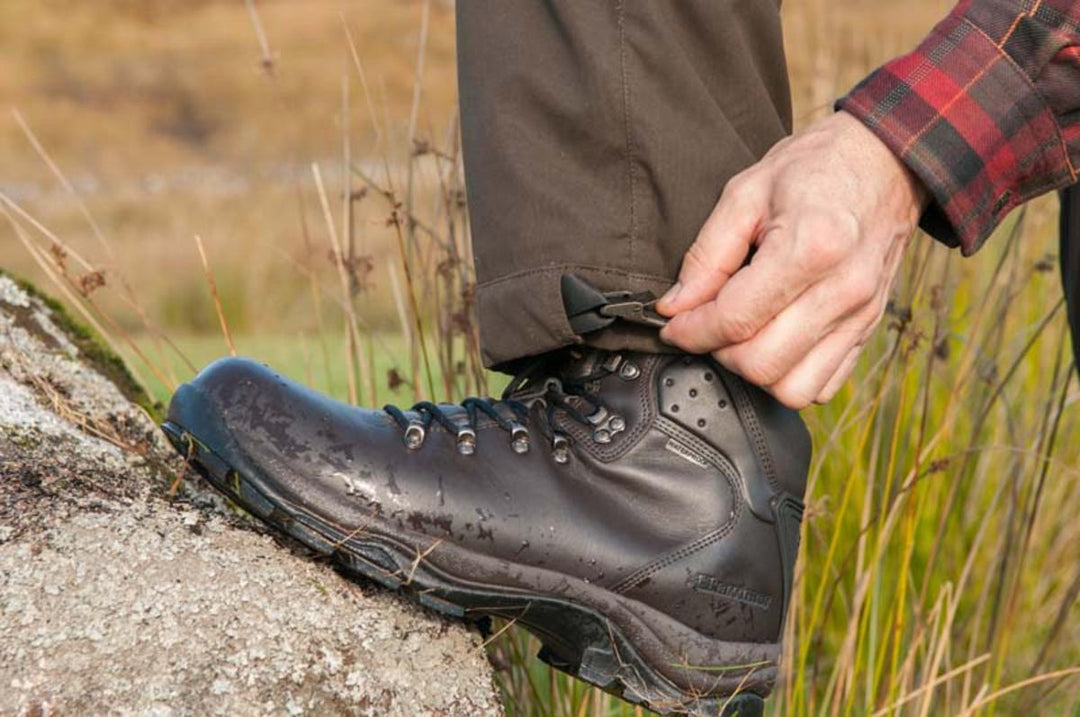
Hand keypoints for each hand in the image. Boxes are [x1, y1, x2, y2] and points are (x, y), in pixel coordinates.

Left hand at [657, 111, 926, 408]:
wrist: (885, 162)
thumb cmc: (814, 169)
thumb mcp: (745, 193)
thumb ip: (706, 255)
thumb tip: (675, 307)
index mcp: (810, 248)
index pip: (735, 319)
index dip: (691, 330)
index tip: (672, 324)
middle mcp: (842, 290)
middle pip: (762, 364)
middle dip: (719, 352)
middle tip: (704, 326)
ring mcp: (862, 315)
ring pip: (793, 388)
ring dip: (754, 371)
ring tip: (739, 335)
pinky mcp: (868, 329)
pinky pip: (823, 385)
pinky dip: (788, 376)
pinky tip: (772, 340)